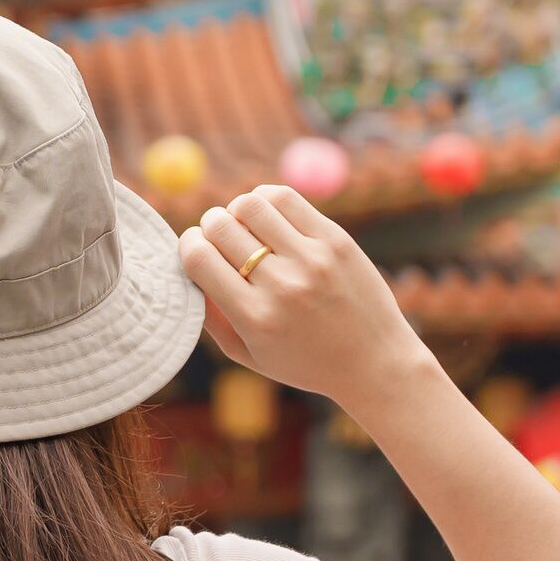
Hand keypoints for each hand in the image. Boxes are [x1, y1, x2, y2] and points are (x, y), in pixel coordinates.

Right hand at [175, 184, 432, 409]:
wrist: (375, 363)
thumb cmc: (304, 362)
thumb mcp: (248, 355)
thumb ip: (210, 316)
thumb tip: (185, 266)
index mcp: (254, 318)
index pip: (198, 258)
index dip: (187, 244)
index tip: (194, 248)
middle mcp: (282, 286)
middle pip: (220, 227)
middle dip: (209, 226)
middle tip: (218, 236)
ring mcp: (312, 259)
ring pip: (249, 204)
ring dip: (236, 209)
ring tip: (245, 226)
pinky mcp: (336, 240)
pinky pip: (285, 197)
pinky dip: (265, 199)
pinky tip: (269, 216)